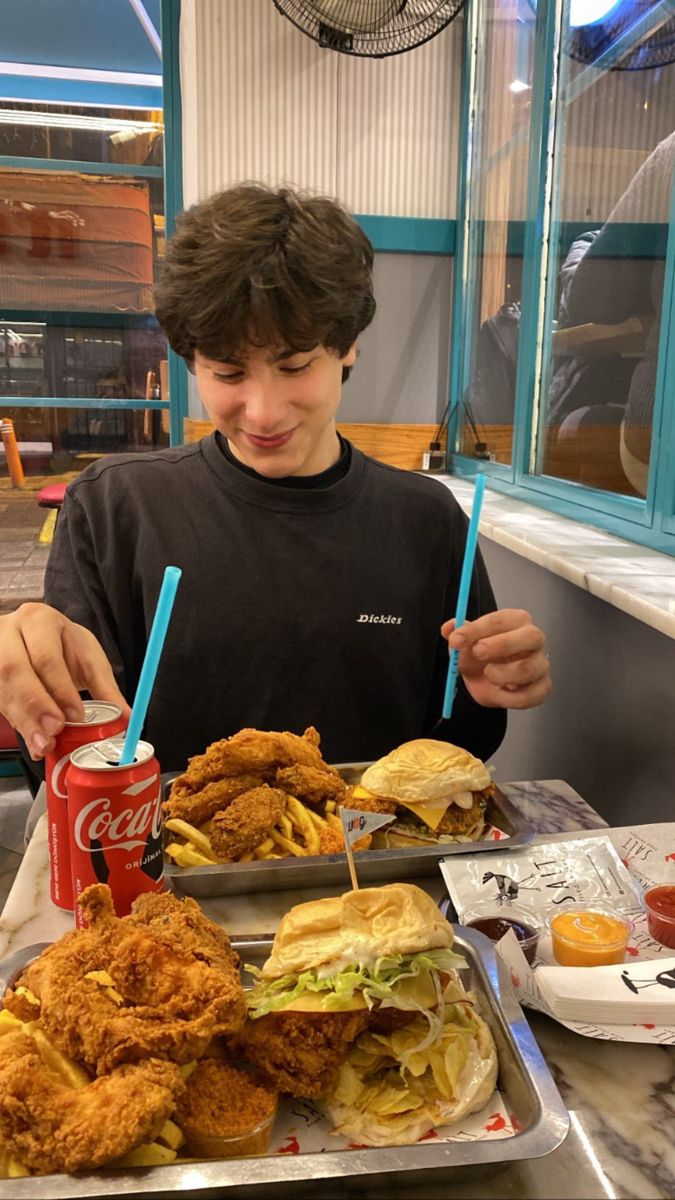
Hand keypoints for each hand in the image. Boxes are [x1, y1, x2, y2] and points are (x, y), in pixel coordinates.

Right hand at [0, 603, 130, 759]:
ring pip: (1, 688)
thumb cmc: (61, 646)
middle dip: (35, 705)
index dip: (59, 689)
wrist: (30, 637)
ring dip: (23, 720)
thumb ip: (105, 688)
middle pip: (15, 670)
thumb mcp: (87, 658)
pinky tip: (31, 740)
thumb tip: (128, 717)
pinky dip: (16, 723)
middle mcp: (8, 632)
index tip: (75, 716)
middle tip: (54, 732)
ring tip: (43, 744)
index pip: (46, 656)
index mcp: (39, 620)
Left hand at [440, 608, 551, 709]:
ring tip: (488, 675)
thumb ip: (457, 634)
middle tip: (478, 652)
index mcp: (515, 621)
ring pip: (529, 669)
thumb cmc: (479, 656)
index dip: (477, 629)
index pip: (501, 620)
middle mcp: (533, 639)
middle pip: (531, 637)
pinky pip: (529, 695)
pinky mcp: (543, 687)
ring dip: (502, 675)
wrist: (483, 681)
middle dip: (502, 645)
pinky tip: (499, 692)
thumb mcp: (464, 643)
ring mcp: (540, 663)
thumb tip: (449, 629)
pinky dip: (509, 698)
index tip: (457, 639)